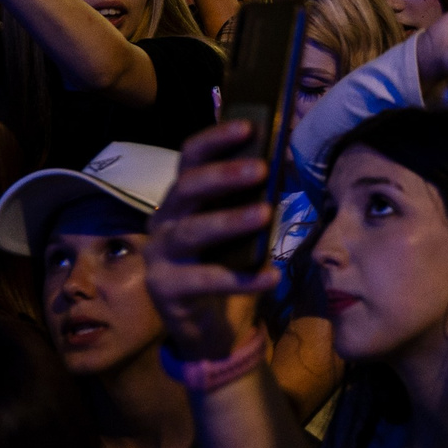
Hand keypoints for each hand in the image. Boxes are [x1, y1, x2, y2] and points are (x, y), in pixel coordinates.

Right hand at [144, 122, 282, 359]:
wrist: (200, 321)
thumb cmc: (221, 260)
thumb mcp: (235, 226)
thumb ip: (251, 197)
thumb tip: (287, 162)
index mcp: (181, 196)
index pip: (190, 157)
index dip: (215, 139)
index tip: (248, 127)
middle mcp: (163, 220)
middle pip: (187, 189)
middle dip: (223, 176)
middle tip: (261, 169)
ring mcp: (160, 255)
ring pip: (191, 233)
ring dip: (230, 220)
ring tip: (265, 213)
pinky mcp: (166, 289)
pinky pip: (205, 281)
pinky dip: (242, 279)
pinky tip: (272, 275)